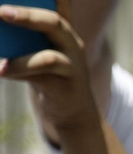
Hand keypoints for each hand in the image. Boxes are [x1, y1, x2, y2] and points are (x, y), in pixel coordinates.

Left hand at [0, 0, 97, 129]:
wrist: (69, 110)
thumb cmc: (46, 75)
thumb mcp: (36, 50)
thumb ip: (23, 36)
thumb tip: (1, 31)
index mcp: (63, 29)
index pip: (62, 3)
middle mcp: (72, 43)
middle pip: (54, 23)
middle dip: (27, 16)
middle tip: (3, 12)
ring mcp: (73, 66)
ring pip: (50, 59)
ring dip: (23, 61)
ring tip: (1, 65)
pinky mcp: (67, 87)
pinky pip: (42, 79)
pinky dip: (20, 75)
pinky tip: (4, 73)